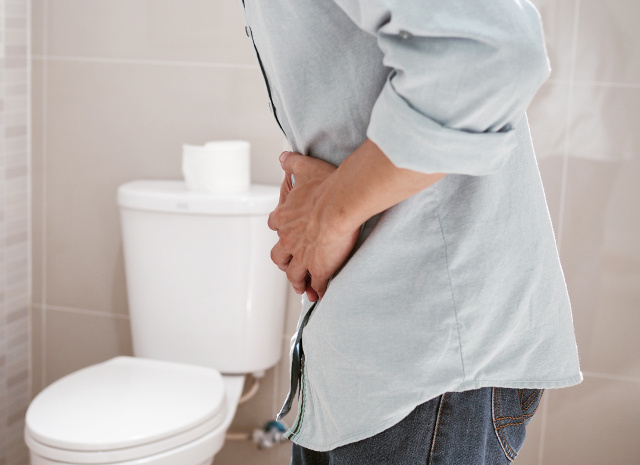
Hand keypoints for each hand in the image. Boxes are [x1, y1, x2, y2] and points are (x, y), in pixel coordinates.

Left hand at [268, 151, 359, 300]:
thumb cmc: (326, 187)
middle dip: (285, 263)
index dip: (281, 232)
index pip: (276, 226)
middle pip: (280, 257)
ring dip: (299, 282)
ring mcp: (303, 257)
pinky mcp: (320, 269)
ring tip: (305, 288)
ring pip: (295, 275)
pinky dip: (319, 292)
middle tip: (291, 266)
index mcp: (285, 218)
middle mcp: (289, 241)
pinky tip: (323, 296)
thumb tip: (284, 157)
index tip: (286, 233)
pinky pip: (318, 286)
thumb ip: (292, 162)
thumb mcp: (305, 168)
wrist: (339, 204)